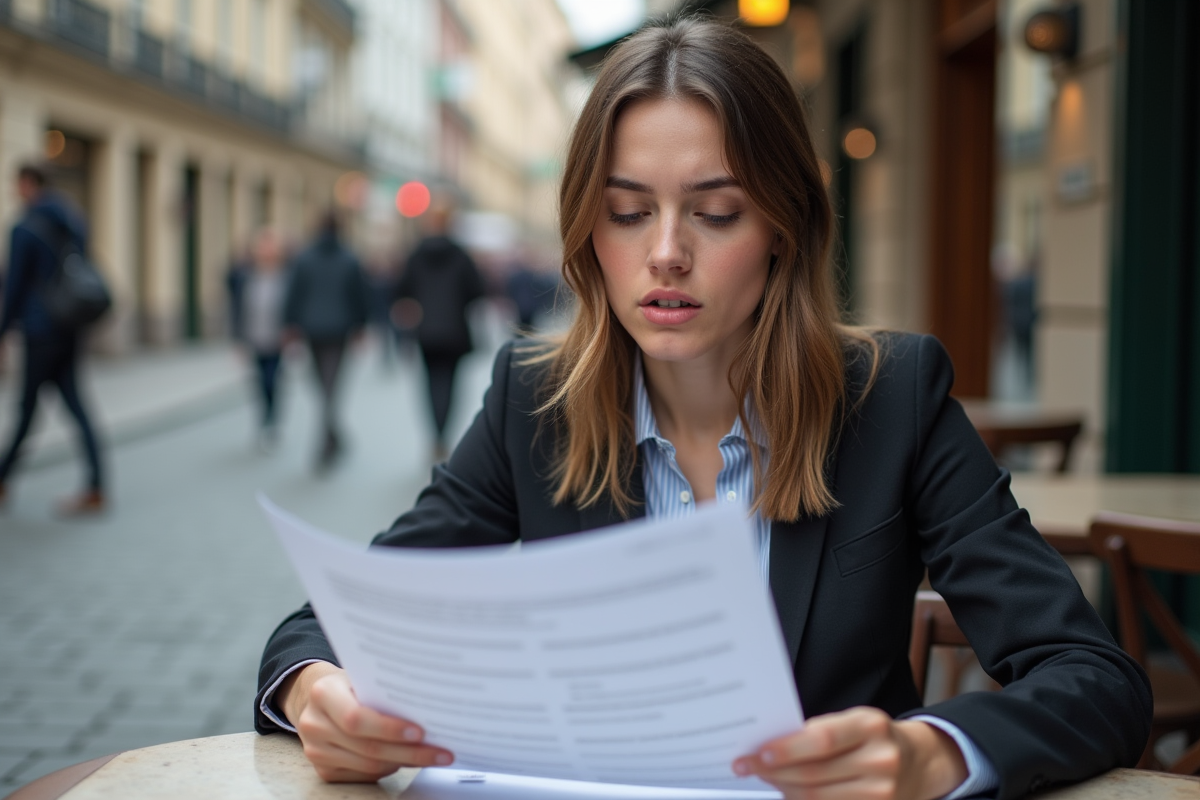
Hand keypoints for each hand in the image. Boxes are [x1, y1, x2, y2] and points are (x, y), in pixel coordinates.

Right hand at [279, 662, 453, 781]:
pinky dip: (389, 769)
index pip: (356, 718)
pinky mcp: (323, 770)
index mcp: (323, 693)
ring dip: (404, 763)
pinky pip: (364, 775)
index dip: (389, 728)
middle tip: (440, 753)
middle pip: (368, 747)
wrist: (316, 700)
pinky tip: (406, 759)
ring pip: (369, 766)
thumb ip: (383, 688)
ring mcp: (316, 751)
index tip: (419, 731)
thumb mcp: (360, 675)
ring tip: (430, 756)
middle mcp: (314, 724)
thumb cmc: (348, 685)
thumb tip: (427, 706)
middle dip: (410, 752)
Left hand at [732, 707, 966, 799]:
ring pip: (817, 798)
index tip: (758, 752)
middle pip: (814, 774)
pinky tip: (788, 793)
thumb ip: (818, 732)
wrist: (918, 762)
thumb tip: (770, 746)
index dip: (787, 749)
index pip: (821, 739)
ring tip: (766, 778)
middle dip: (774, 772)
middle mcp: (880, 760)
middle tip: (747, 766)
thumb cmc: (872, 736)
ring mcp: (882, 792)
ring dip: (784, 789)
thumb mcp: (853, 721)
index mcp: (870, 726)